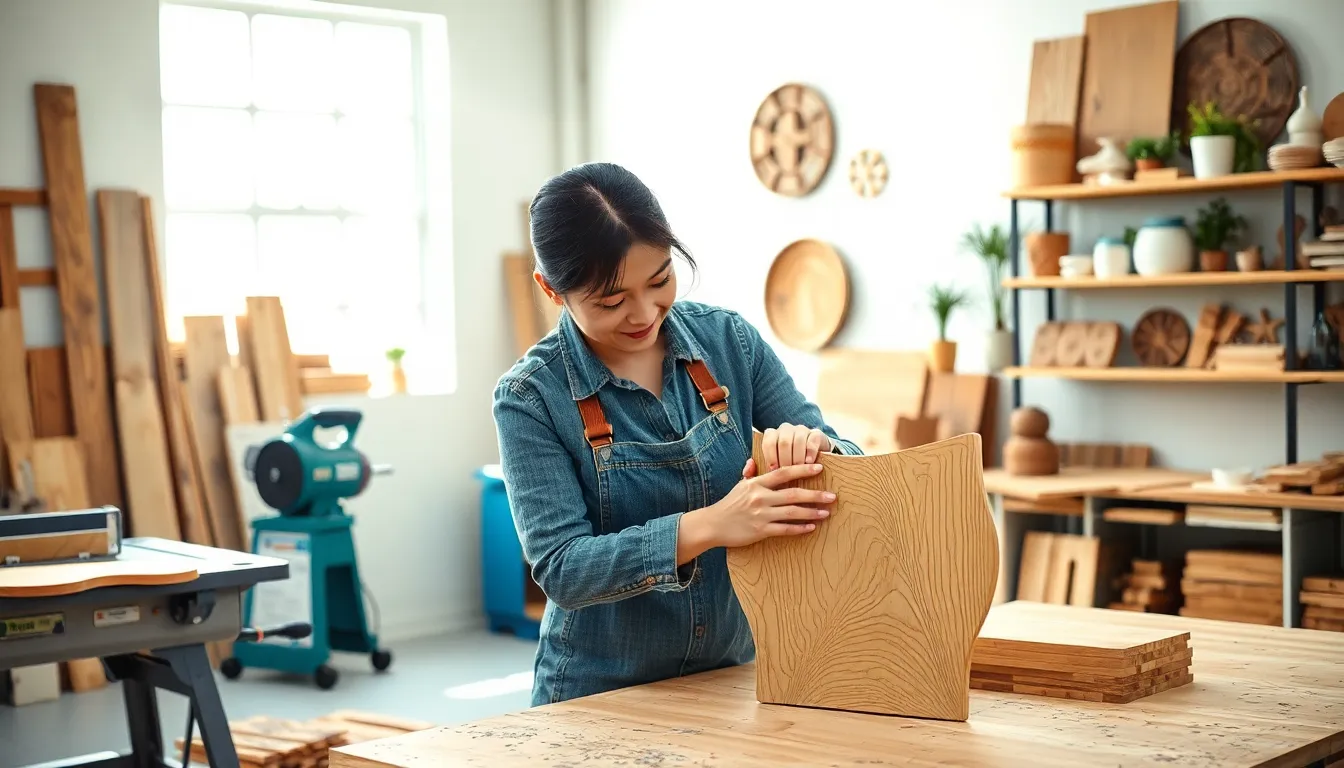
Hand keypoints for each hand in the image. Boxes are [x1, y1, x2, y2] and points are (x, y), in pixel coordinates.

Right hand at [682, 462, 834, 554]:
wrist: (712, 525)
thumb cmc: (728, 505)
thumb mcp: (738, 486)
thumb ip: (749, 474)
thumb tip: (754, 462)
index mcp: (756, 484)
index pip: (783, 473)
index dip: (802, 469)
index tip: (819, 468)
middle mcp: (760, 497)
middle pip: (793, 494)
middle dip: (815, 495)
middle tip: (832, 496)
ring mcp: (761, 515)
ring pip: (792, 512)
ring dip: (811, 512)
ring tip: (826, 512)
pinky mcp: (760, 530)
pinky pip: (784, 529)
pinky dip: (799, 528)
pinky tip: (811, 527)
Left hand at [759, 423, 832, 470]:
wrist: (814, 463)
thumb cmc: (788, 467)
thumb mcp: (774, 467)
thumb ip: (759, 468)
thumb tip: (750, 464)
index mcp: (773, 435)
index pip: (768, 440)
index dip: (770, 455)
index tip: (773, 469)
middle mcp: (787, 429)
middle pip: (783, 442)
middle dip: (785, 459)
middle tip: (788, 474)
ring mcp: (802, 430)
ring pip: (798, 441)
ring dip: (798, 457)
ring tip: (799, 470)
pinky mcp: (817, 434)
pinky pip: (812, 441)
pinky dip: (810, 452)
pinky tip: (809, 462)